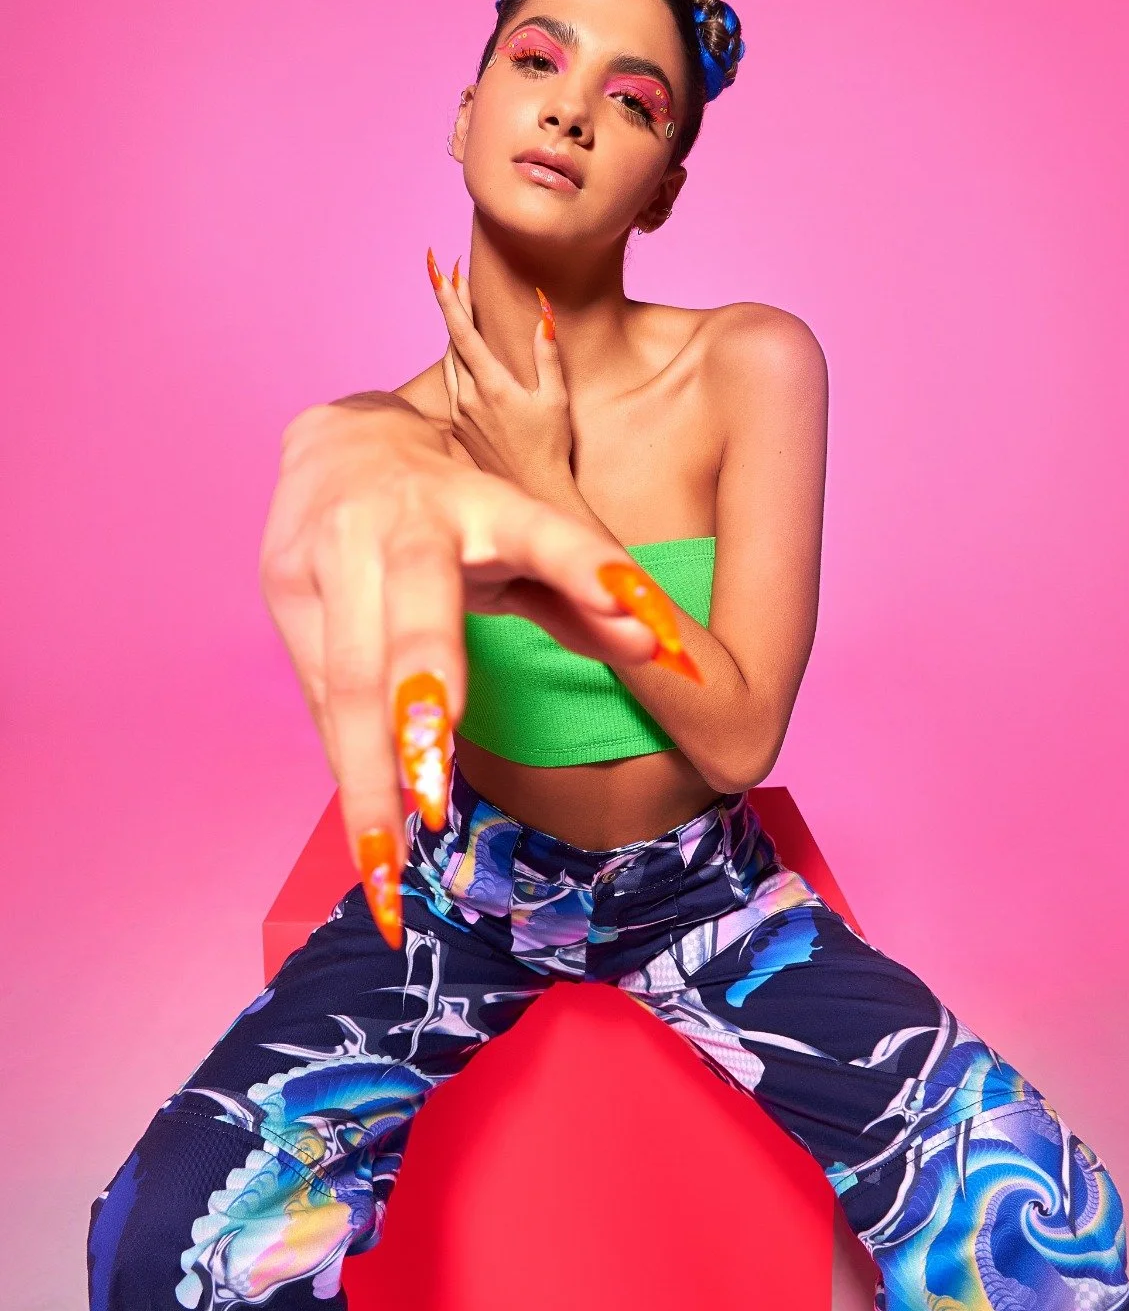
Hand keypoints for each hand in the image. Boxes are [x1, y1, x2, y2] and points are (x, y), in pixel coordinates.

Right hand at [259, 396, 700, 949]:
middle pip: (408, 622)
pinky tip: (367, 843)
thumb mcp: (526, 531)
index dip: (586, 572)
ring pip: (344, 677)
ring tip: (386, 869)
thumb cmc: (454, 504)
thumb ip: (586, 591)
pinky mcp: (281, 588)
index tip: (638, 626)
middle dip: (418, 706)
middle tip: (434, 800)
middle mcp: (397, 521)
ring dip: (366, 776)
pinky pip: (317, 698)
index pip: (542, 532)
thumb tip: (665, 655)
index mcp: (480, 501)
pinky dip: (347, 771)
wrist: (339, 441)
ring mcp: (327, 552)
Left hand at [428, 247, 571, 494]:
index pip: (462, 332)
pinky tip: (467, 355)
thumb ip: (547, 353)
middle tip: (452, 276)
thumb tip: (543, 312)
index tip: (440, 269)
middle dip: (453, 306)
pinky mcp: (458, 427)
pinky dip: (457, 362)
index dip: (450, 297)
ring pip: (449, 362)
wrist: (534, 491)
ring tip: (460, 308)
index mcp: (491, 386)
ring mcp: (459, 414)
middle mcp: (467, 398)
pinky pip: (452, 384)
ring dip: (454, 334)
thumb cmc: (551, 447)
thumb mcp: (556, 397)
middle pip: (452, 341)